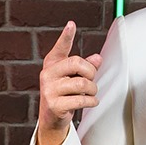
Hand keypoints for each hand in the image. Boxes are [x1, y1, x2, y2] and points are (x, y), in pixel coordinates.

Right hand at [35, 21, 101, 144]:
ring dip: (92, 90)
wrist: (51, 119)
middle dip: (90, 72)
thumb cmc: (64, 95)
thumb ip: (85, 67)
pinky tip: (91, 102)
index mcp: (52, 64)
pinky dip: (91, 101)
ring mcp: (49, 90)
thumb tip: (98, 58)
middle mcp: (48, 74)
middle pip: (76, 63)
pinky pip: (80, 99)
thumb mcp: (73, 79)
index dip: (66, 36)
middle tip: (91, 80)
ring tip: (91, 94)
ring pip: (81, 83)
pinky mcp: (54, 105)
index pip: (61, 48)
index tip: (71, 25)